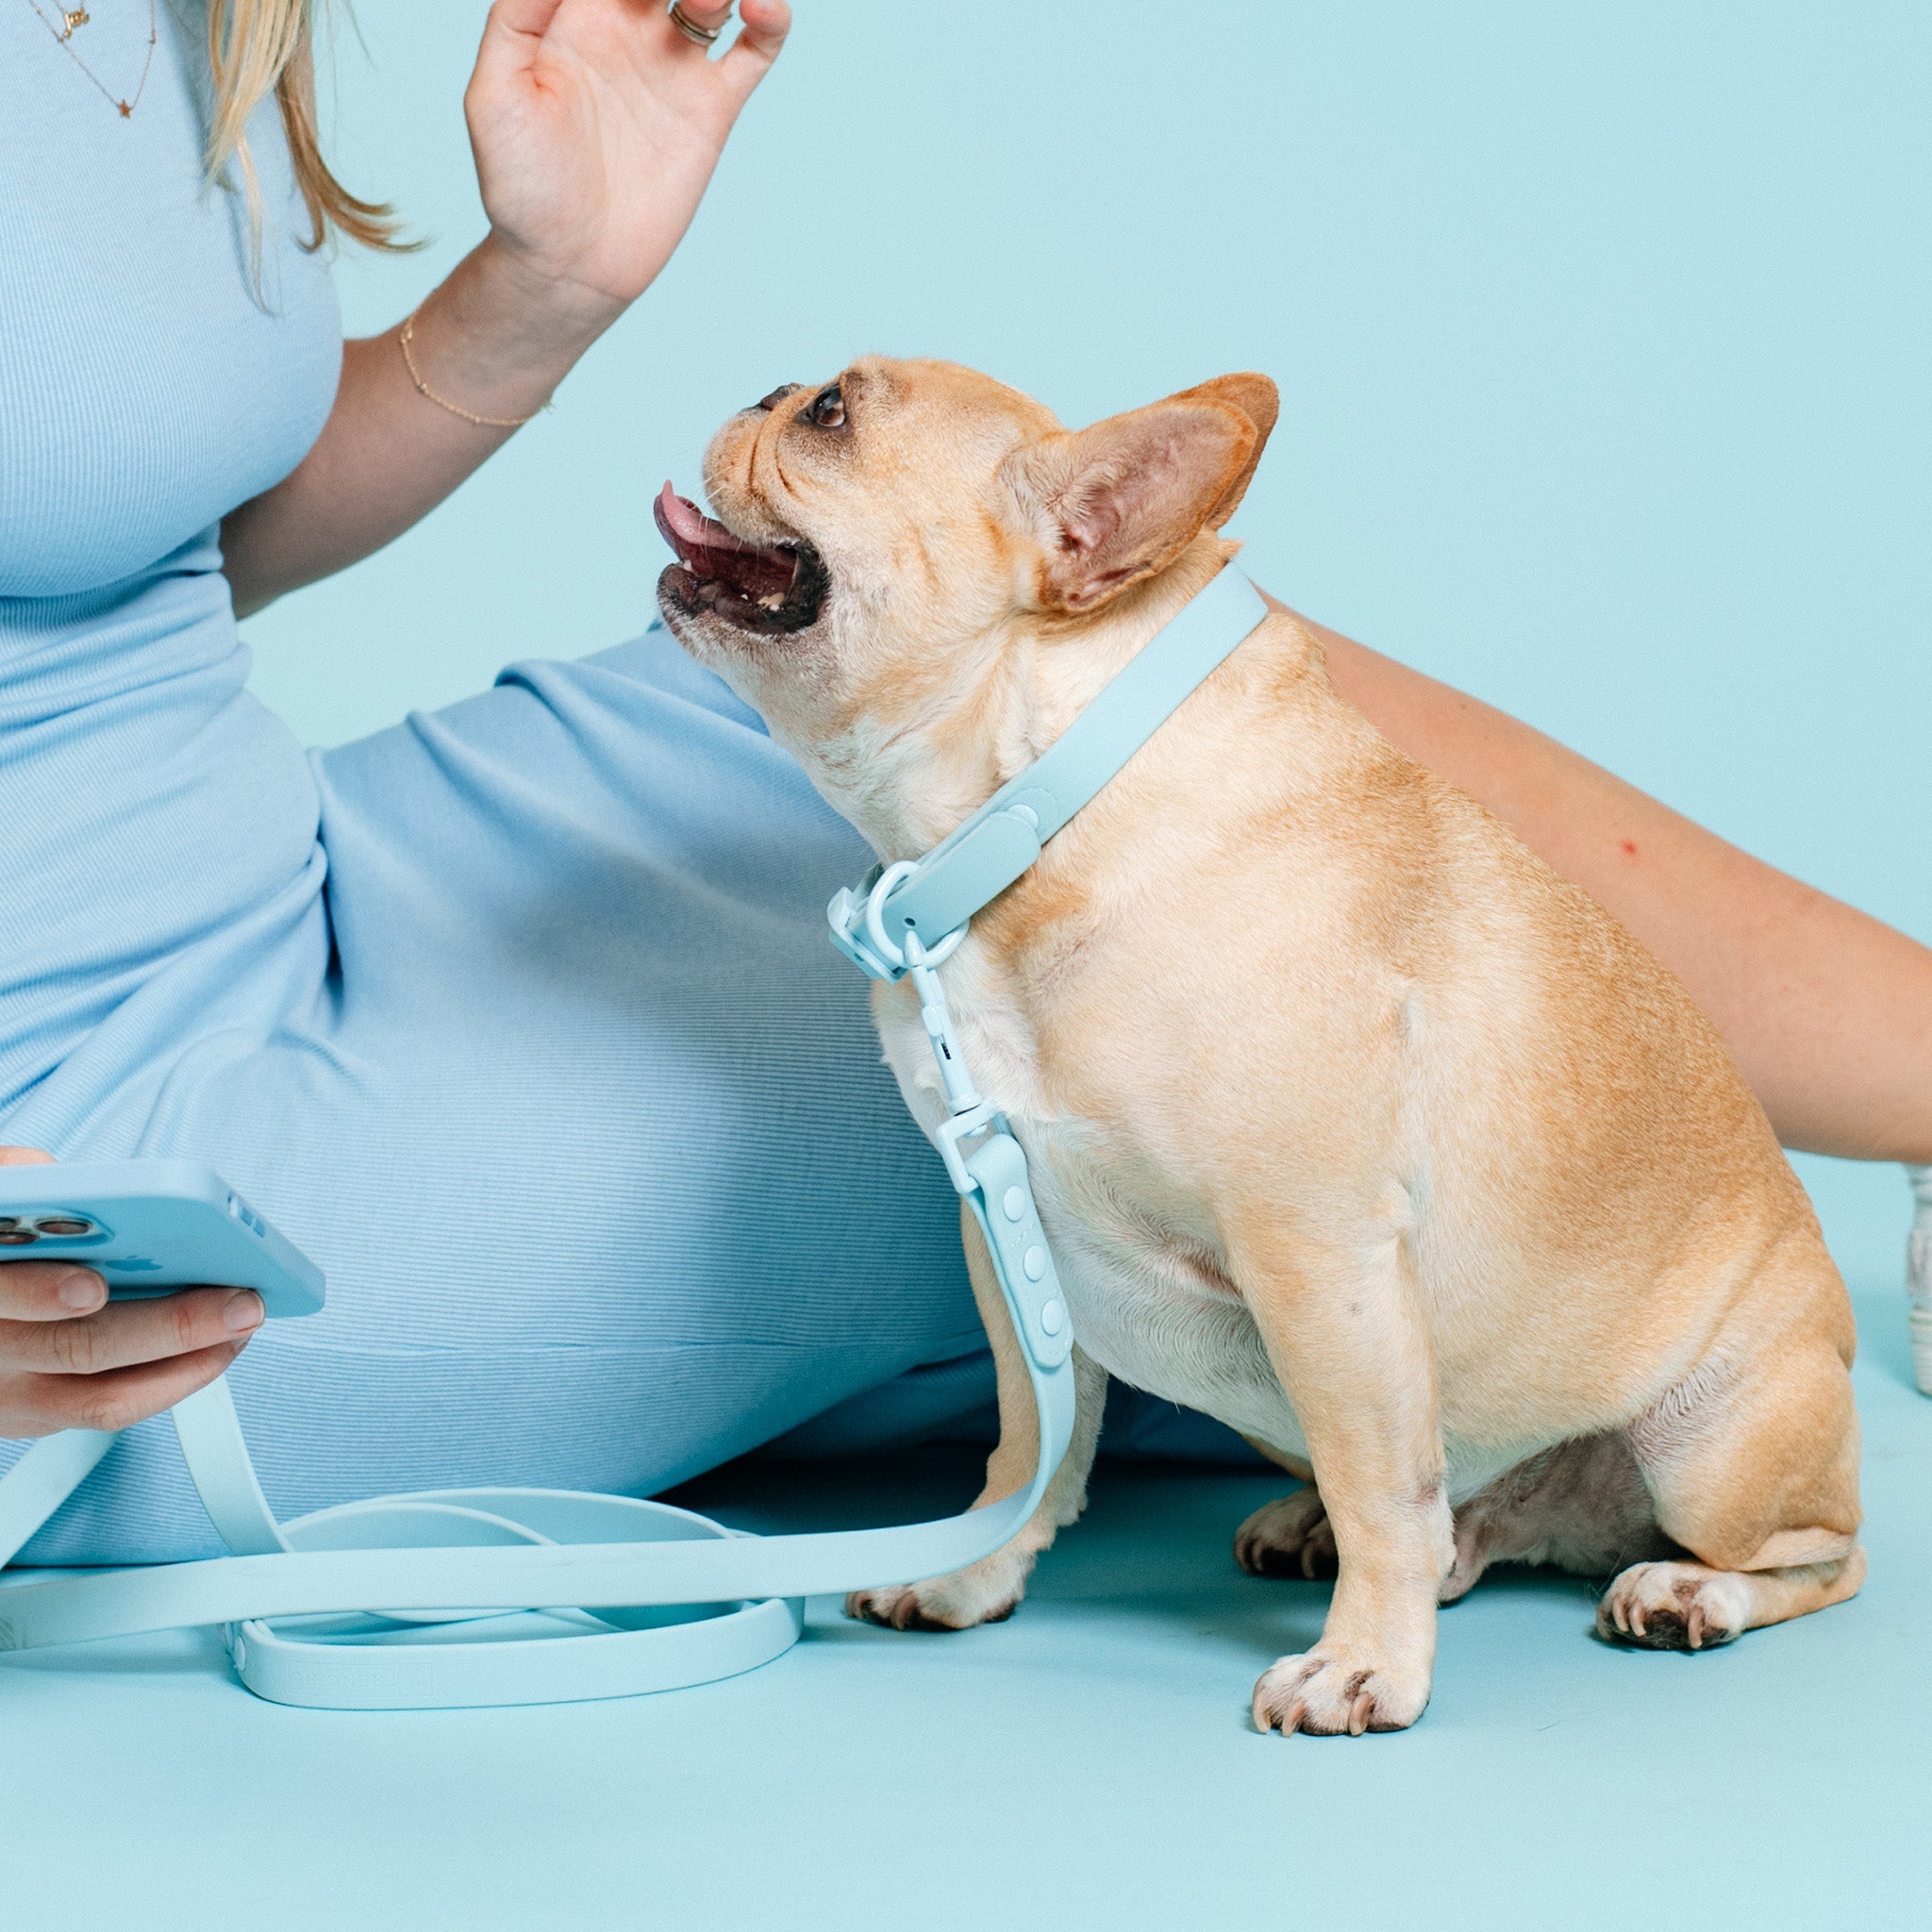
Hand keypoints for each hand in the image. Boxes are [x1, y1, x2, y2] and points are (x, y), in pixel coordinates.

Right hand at [0, 1147, 262, 1439]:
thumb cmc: (3, 1246)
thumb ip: (21, 1185)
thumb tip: (56, 1174)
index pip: (3, 1293)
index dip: (41, 1293)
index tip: (92, 1287)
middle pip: (78, 1350)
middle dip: (169, 1327)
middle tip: (239, 1303)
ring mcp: (13, 1398)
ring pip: (106, 1399)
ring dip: (190, 1362)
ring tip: (245, 1322)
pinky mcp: (42, 1419)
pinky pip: (115, 1411)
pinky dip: (174, 1381)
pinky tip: (219, 1344)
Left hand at [465, 0, 790, 336]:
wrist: (568, 264)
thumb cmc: (520, 189)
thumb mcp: (494, 97)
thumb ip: (515, 19)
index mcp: (574, 14)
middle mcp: (629, 29)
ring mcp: (674, 67)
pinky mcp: (712, 109)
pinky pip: (755, 49)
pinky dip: (771, 18)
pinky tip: (763, 6)